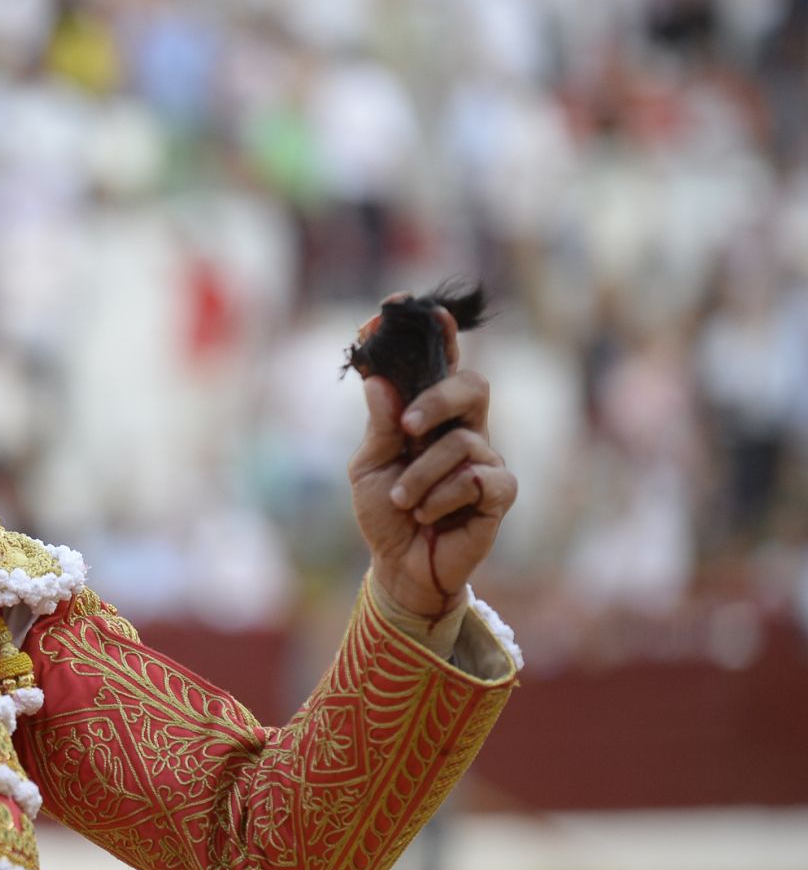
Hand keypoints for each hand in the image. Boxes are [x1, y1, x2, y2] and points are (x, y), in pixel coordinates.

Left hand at [346, 300, 517, 617]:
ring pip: (461, 442)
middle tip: (407, 429)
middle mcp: (464, 428)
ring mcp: (486, 457)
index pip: (437, 362)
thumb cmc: (385, 512)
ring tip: (406, 501)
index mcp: (430, 414)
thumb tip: (378, 383)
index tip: (403, 303)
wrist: (400, 566)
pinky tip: (429, 513)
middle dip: (437, 400)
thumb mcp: (368, 467)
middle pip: (472, 384)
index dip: (429, 331)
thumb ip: (378, 426)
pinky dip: (442, 496)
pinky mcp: (500, 491)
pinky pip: (477, 478)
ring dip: (421, 475)